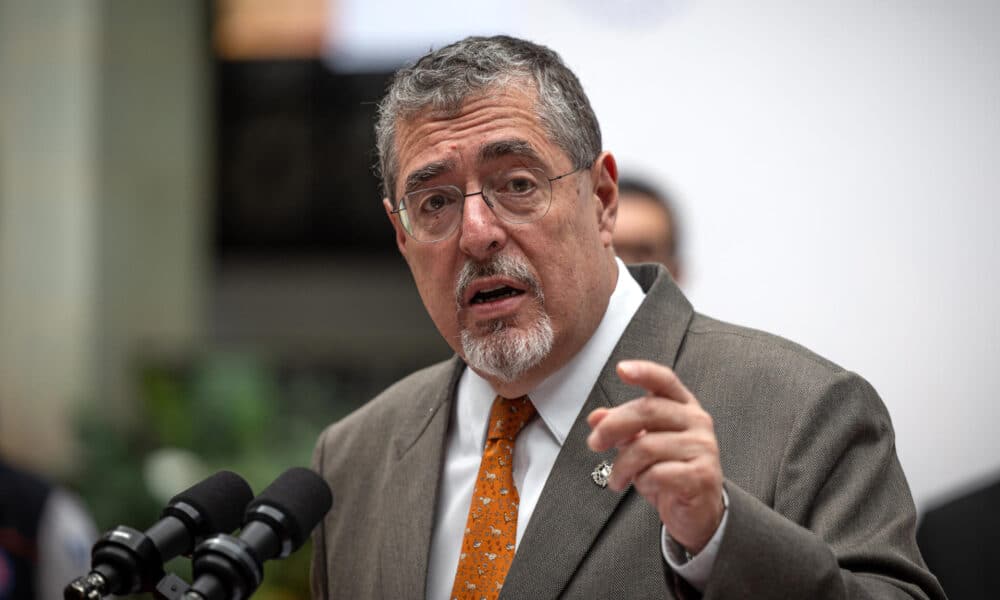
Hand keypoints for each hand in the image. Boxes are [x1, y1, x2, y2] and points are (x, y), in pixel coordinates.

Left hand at [587, 360, 723, 553]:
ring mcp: (702, 447)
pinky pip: (657, 473)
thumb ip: (621, 428)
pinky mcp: (701, 475)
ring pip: (646, 446)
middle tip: (594, 443)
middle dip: (612, 426)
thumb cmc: (669, 471)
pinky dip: (641, 481)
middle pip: (647, 410)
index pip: (665, 381)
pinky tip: (643, 485)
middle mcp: (696, 422)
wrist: (697, 511)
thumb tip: (596, 418)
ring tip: (616, 479)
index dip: (644, 372)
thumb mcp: (641, 445)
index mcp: (683, 407)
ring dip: (622, 465)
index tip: (621, 369)